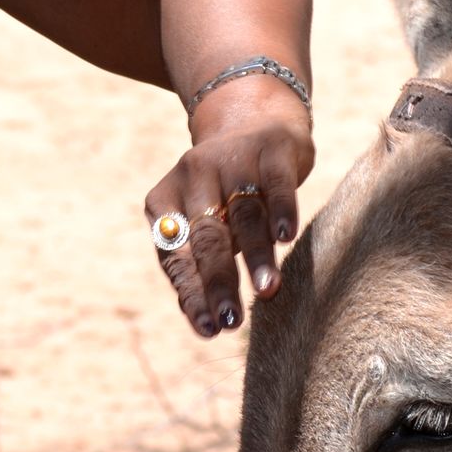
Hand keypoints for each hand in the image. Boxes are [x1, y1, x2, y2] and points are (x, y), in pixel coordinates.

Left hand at [144, 74, 313, 336]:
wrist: (256, 121)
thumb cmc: (226, 194)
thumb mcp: (204, 224)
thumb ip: (200, 265)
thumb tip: (206, 322)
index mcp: (165, 202)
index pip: (175, 257)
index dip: (192, 294)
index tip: (208, 330)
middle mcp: (192, 177)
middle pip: (206, 239)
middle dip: (218, 282)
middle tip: (232, 320)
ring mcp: (231, 160)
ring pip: (242, 215)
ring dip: (254, 256)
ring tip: (266, 291)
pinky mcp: (270, 150)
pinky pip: (274, 185)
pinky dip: (279, 211)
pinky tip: (286, 238)